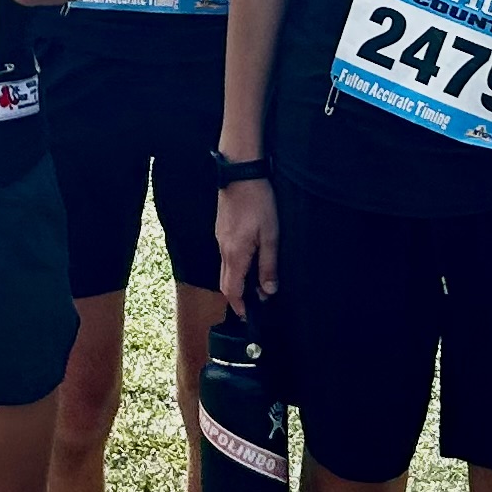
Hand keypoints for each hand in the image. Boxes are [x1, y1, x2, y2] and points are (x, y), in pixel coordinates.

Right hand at [217, 178, 278, 317]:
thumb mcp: (270, 235)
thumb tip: (268, 290)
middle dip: (237, 298)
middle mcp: (224, 250)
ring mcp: (221, 240)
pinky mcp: (222, 230)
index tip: (249, 317)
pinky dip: (236, 267)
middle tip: (253, 306)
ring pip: (226, 270)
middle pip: (226, 284)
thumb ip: (269, 264)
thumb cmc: (258, 202)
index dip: (240, 307)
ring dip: (238, 282)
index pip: (232, 291)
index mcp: (235, 255)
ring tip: (256, 285)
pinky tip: (250, 261)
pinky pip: (227, 256)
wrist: (240, 174)